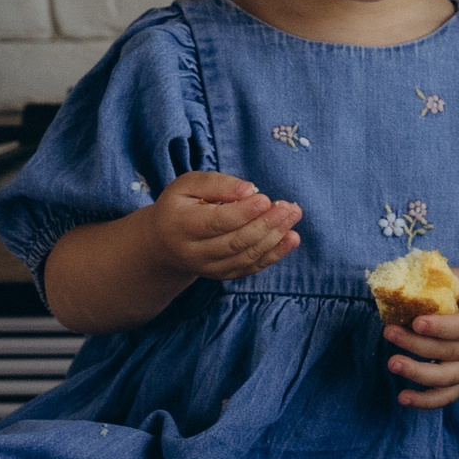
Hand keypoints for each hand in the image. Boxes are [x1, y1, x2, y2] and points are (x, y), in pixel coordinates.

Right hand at [147, 170, 299, 281]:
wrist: (164, 242)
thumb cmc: (180, 205)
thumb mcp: (188, 185)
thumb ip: (217, 183)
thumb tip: (250, 190)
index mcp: (181, 226)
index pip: (216, 222)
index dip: (243, 212)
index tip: (266, 199)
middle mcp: (193, 252)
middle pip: (234, 242)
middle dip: (266, 224)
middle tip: (289, 207)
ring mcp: (209, 268)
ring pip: (246, 256)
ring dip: (275, 237)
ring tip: (293, 216)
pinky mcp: (223, 275)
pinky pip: (251, 267)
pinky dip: (274, 254)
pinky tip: (292, 238)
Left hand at [386, 270, 458, 410]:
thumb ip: (452, 279)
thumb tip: (417, 274)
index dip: (440, 327)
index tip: (416, 321)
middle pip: (449, 351)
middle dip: (416, 344)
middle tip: (390, 333)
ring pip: (447, 378)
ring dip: (417, 373)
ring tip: (393, 364)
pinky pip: (448, 397)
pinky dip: (426, 402)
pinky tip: (404, 398)